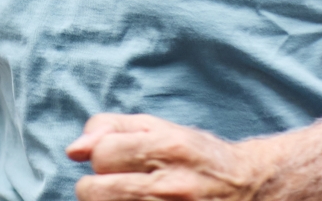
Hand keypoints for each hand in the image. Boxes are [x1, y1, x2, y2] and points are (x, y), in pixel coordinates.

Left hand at [66, 114, 268, 200]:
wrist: (248, 188)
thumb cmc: (194, 155)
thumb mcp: (159, 127)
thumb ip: (111, 128)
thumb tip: (73, 150)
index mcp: (167, 148)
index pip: (101, 154)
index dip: (103, 157)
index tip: (118, 160)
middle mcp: (171, 186)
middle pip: (94, 192)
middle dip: (97, 187)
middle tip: (118, 184)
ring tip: (129, 196)